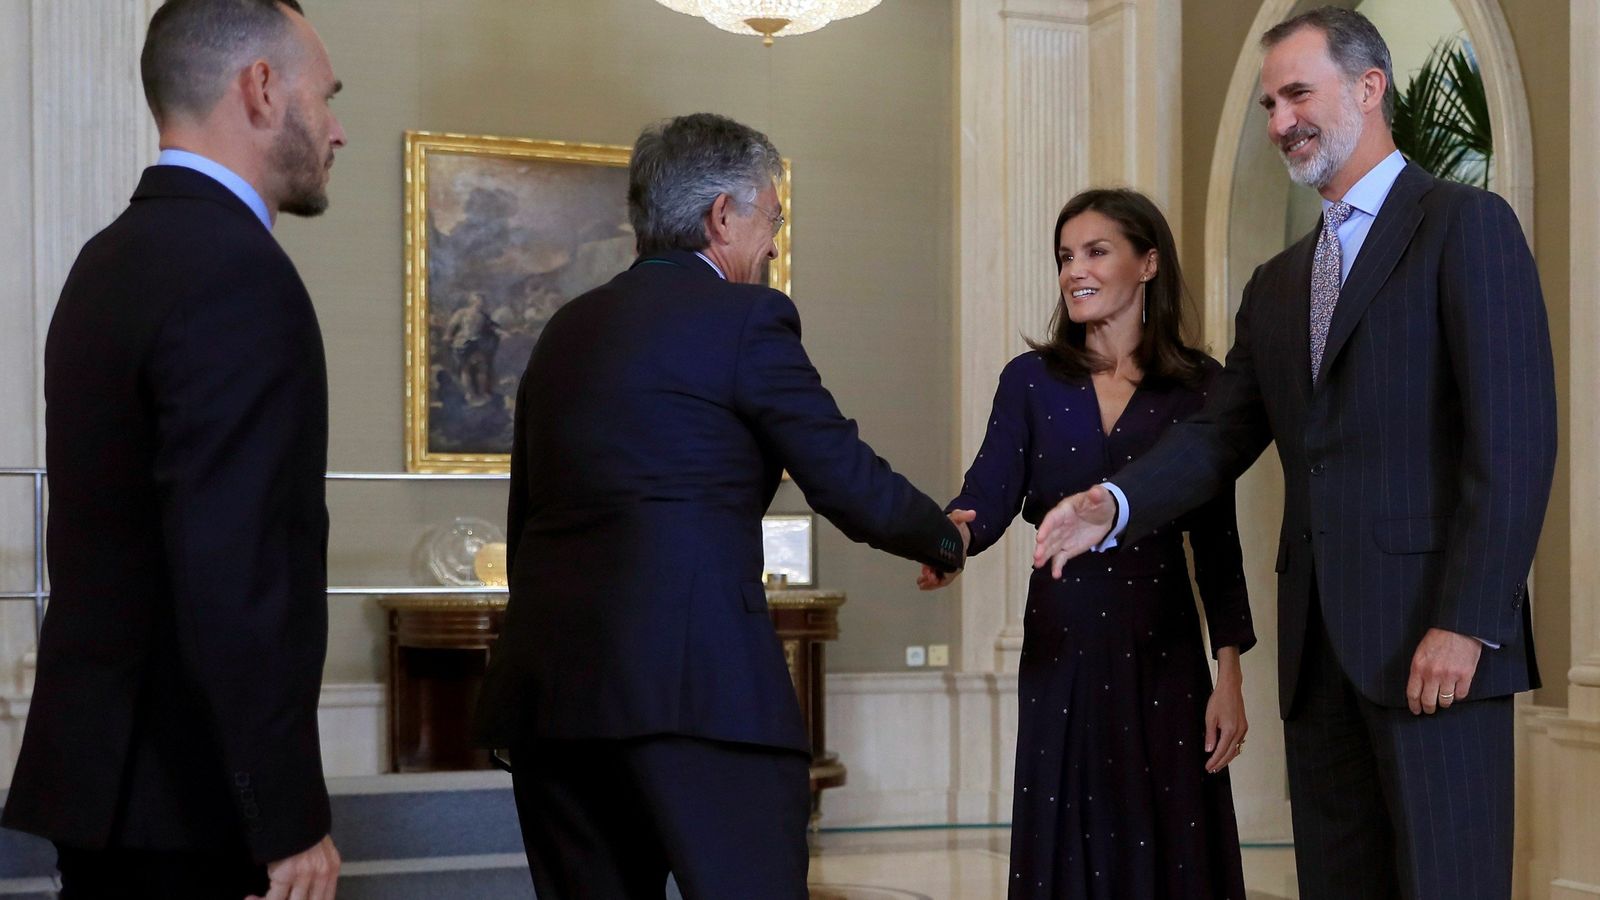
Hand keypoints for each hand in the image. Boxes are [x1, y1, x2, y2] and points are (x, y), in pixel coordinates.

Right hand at [248, 834, 338, 899]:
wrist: (288, 808)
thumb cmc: (297, 828)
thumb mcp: (316, 848)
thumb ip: (315, 869)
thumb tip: (303, 891)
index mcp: (331, 867)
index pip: (325, 899)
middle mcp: (322, 873)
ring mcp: (306, 874)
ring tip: (256, 899)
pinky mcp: (287, 874)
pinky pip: (273, 899)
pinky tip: (249, 898)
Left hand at [917, 509, 974, 590]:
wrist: (957, 528)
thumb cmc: (956, 525)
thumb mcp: (958, 518)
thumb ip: (962, 515)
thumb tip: (972, 513)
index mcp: (959, 554)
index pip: (952, 568)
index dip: (943, 574)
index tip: (932, 574)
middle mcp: (954, 562)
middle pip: (944, 576)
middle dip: (934, 579)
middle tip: (923, 578)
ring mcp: (946, 564)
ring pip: (939, 578)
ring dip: (930, 581)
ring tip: (920, 582)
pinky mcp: (940, 565)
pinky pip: (936, 575)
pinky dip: (928, 580)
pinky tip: (920, 582)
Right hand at [1033, 486, 1116, 577]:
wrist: (1105, 515)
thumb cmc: (1099, 503)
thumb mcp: (1100, 497)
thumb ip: (1097, 495)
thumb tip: (1096, 491)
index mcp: (1065, 510)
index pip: (1052, 519)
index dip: (1046, 527)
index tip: (1039, 537)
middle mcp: (1060, 525)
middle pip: (1048, 536)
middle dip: (1042, 545)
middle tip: (1037, 555)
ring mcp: (1063, 537)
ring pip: (1051, 547)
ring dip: (1044, 556)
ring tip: (1038, 564)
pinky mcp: (1069, 548)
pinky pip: (1061, 557)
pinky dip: (1057, 566)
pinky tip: (1055, 574)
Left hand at [1203, 648, 1246, 772]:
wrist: (1230, 688)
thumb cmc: (1219, 700)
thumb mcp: (1210, 718)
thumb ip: (1210, 735)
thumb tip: (1209, 750)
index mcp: (1230, 730)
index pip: (1221, 751)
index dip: (1214, 761)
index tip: (1208, 767)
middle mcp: (1239, 732)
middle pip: (1230, 753)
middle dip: (1221, 763)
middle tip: (1212, 769)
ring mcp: (1243, 730)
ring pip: (1236, 749)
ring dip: (1227, 758)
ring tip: (1218, 764)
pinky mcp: (1244, 727)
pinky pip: (1238, 743)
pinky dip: (1232, 750)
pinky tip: (1226, 752)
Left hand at [1406, 627, 1481, 714]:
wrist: (1458, 627)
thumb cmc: (1438, 638)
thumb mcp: (1421, 652)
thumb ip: (1419, 670)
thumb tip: (1418, 688)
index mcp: (1418, 667)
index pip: (1413, 694)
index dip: (1414, 706)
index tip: (1416, 710)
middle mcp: (1432, 674)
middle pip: (1428, 701)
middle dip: (1429, 709)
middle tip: (1430, 710)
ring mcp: (1450, 676)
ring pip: (1445, 701)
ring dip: (1444, 703)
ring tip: (1443, 700)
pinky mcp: (1465, 675)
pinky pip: (1461, 695)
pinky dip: (1459, 696)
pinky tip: (1456, 691)